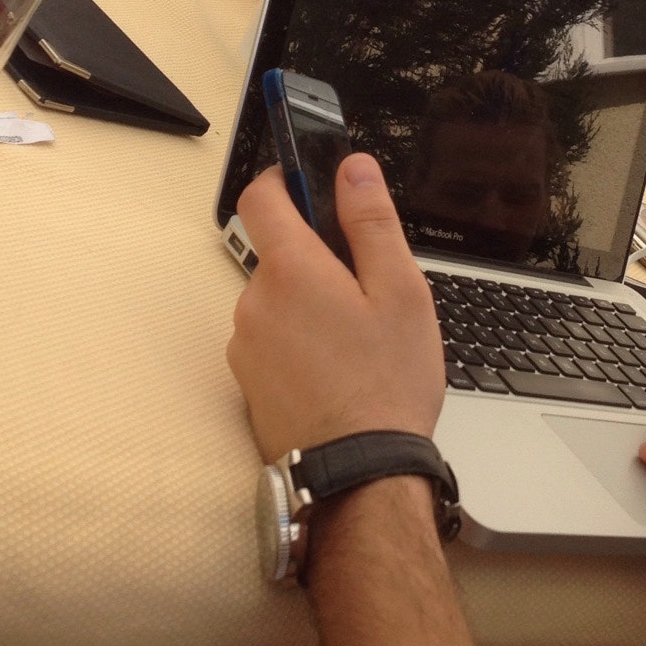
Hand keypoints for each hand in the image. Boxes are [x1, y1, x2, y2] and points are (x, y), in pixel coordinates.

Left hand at [227, 155, 445, 461]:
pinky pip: (271, 342)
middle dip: (315, 261)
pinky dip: (298, 344)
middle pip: (276, 254)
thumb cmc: (386, 386)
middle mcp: (254, 303)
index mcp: (291, 271)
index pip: (260, 197)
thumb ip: (371, 222)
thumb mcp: (400, 292)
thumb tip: (353, 169)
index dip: (283, 179)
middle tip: (365, 291)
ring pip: (276, 301)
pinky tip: (337, 371)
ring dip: (308, 306)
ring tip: (356, 342)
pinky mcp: (247, 383)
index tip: (309, 184)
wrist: (360, 477)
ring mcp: (245, 347)